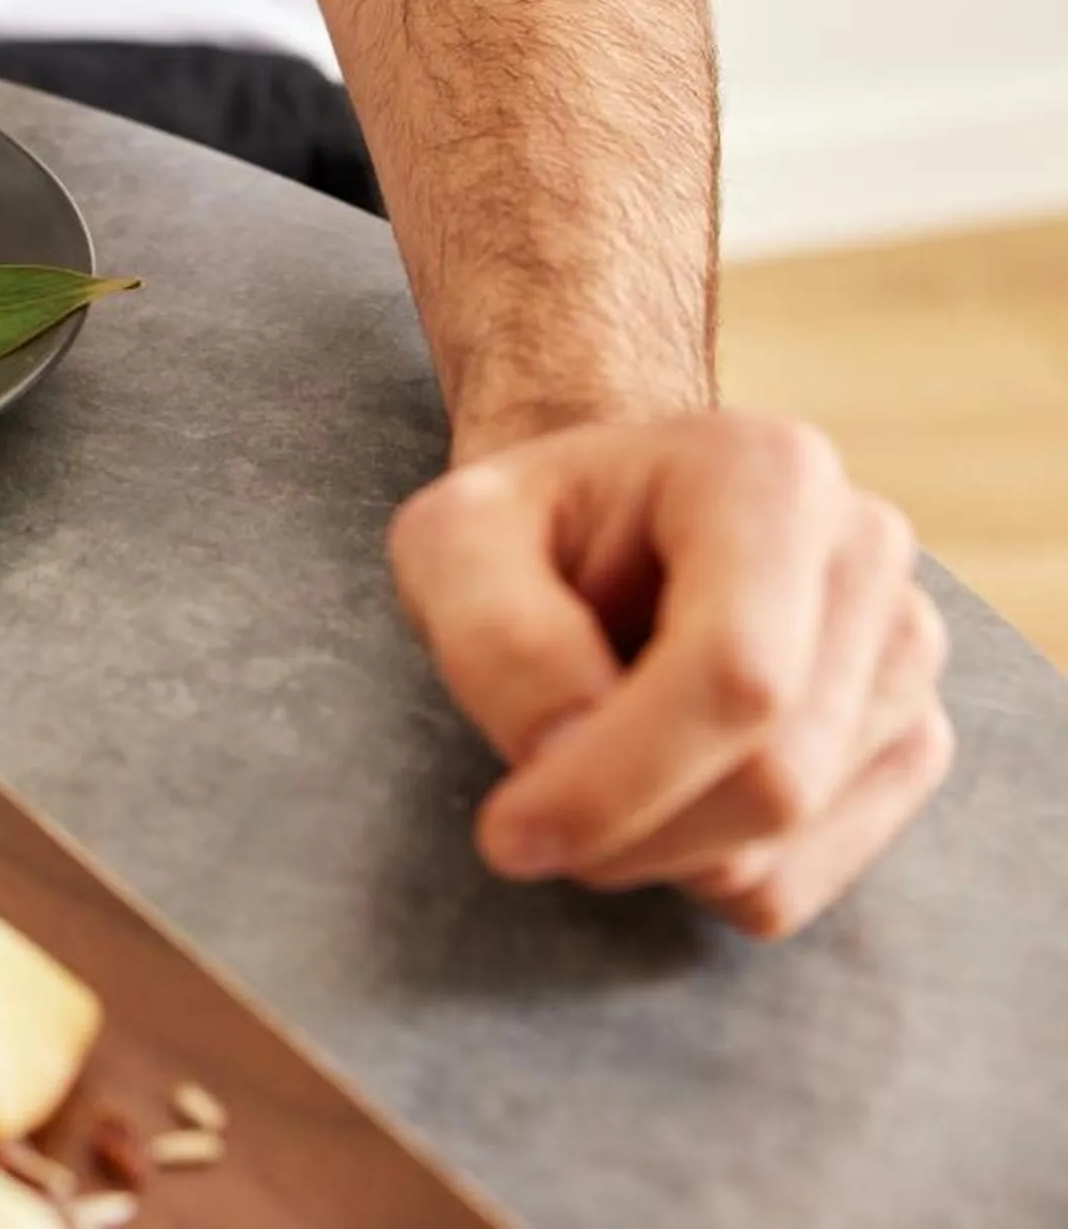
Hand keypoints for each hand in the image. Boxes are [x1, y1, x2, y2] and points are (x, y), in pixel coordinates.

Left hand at [389, 411, 953, 937]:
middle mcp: (865, 556)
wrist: (603, 525)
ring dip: (650, 849)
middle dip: (625, 830)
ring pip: (782, 846)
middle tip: (523, 809)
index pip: (735, 675)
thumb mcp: (455, 542)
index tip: (509, 834)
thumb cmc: (527, 529)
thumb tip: (566, 751)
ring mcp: (904, 655)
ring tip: (594, 749)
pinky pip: (798, 882)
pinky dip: (697, 869)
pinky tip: (659, 781)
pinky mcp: (906, 742)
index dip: (618, 779)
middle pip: (773, 779)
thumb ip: (497, 636)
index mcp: (769, 477)